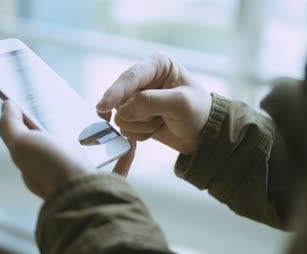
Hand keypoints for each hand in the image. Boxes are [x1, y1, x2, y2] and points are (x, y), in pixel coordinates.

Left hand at [0, 101, 135, 198]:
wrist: (86, 196)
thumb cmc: (52, 169)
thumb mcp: (22, 144)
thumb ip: (10, 125)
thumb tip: (7, 105)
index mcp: (37, 166)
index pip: (35, 139)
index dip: (38, 119)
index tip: (48, 100)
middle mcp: (59, 174)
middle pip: (66, 145)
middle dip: (73, 126)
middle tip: (82, 106)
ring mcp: (84, 179)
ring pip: (94, 155)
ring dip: (101, 138)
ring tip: (108, 119)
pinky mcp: (107, 184)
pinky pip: (118, 166)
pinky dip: (124, 153)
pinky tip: (129, 140)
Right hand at [97, 53, 211, 154]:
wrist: (203, 135)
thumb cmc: (198, 112)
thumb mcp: (180, 103)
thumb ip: (150, 103)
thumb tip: (121, 112)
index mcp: (157, 65)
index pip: (130, 77)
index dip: (115, 92)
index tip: (103, 107)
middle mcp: (144, 79)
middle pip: (121, 98)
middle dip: (139, 114)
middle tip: (159, 118)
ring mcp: (137, 98)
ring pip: (121, 116)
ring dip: (141, 125)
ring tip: (160, 121)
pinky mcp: (134, 116)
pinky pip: (125, 128)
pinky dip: (140, 133)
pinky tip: (155, 128)